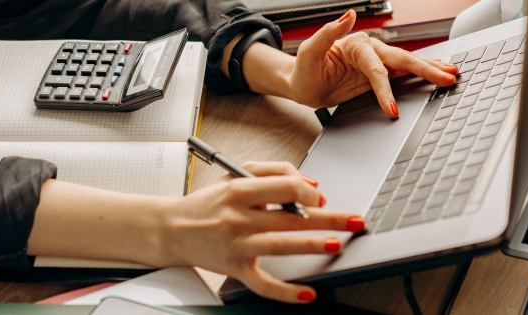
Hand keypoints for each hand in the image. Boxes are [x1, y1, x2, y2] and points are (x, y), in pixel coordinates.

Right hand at [157, 161, 364, 302]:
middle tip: (354, 220)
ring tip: (336, 244)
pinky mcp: (234, 269)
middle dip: (328, 219)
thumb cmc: (207, 203)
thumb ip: (273, 171)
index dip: (310, 192)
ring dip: (312, 245)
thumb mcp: (234, 175)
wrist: (172, 228)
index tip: (321, 198)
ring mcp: (237, 245)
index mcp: (240, 191)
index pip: (286, 187)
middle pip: (292, 217)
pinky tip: (307, 294)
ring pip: (281, 246)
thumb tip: (310, 184)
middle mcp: (239, 218)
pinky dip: (286, 291)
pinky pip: (263, 284)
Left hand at [289, 9, 458, 116]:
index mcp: (357, 44)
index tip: (392, 108)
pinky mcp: (377, 75)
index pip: (376, 69)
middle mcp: (370, 51)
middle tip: (447, 78)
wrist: (303, 84)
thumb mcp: (309, 51)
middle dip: (426, 70)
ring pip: (407, 64)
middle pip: (401, 60)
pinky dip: (421, 75)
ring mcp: (375, 63)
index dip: (385, 89)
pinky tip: (436, 75)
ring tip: (452, 73)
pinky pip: (402, 75)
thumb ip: (328, 33)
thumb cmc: (304, 70)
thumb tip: (349, 15)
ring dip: (430, 68)